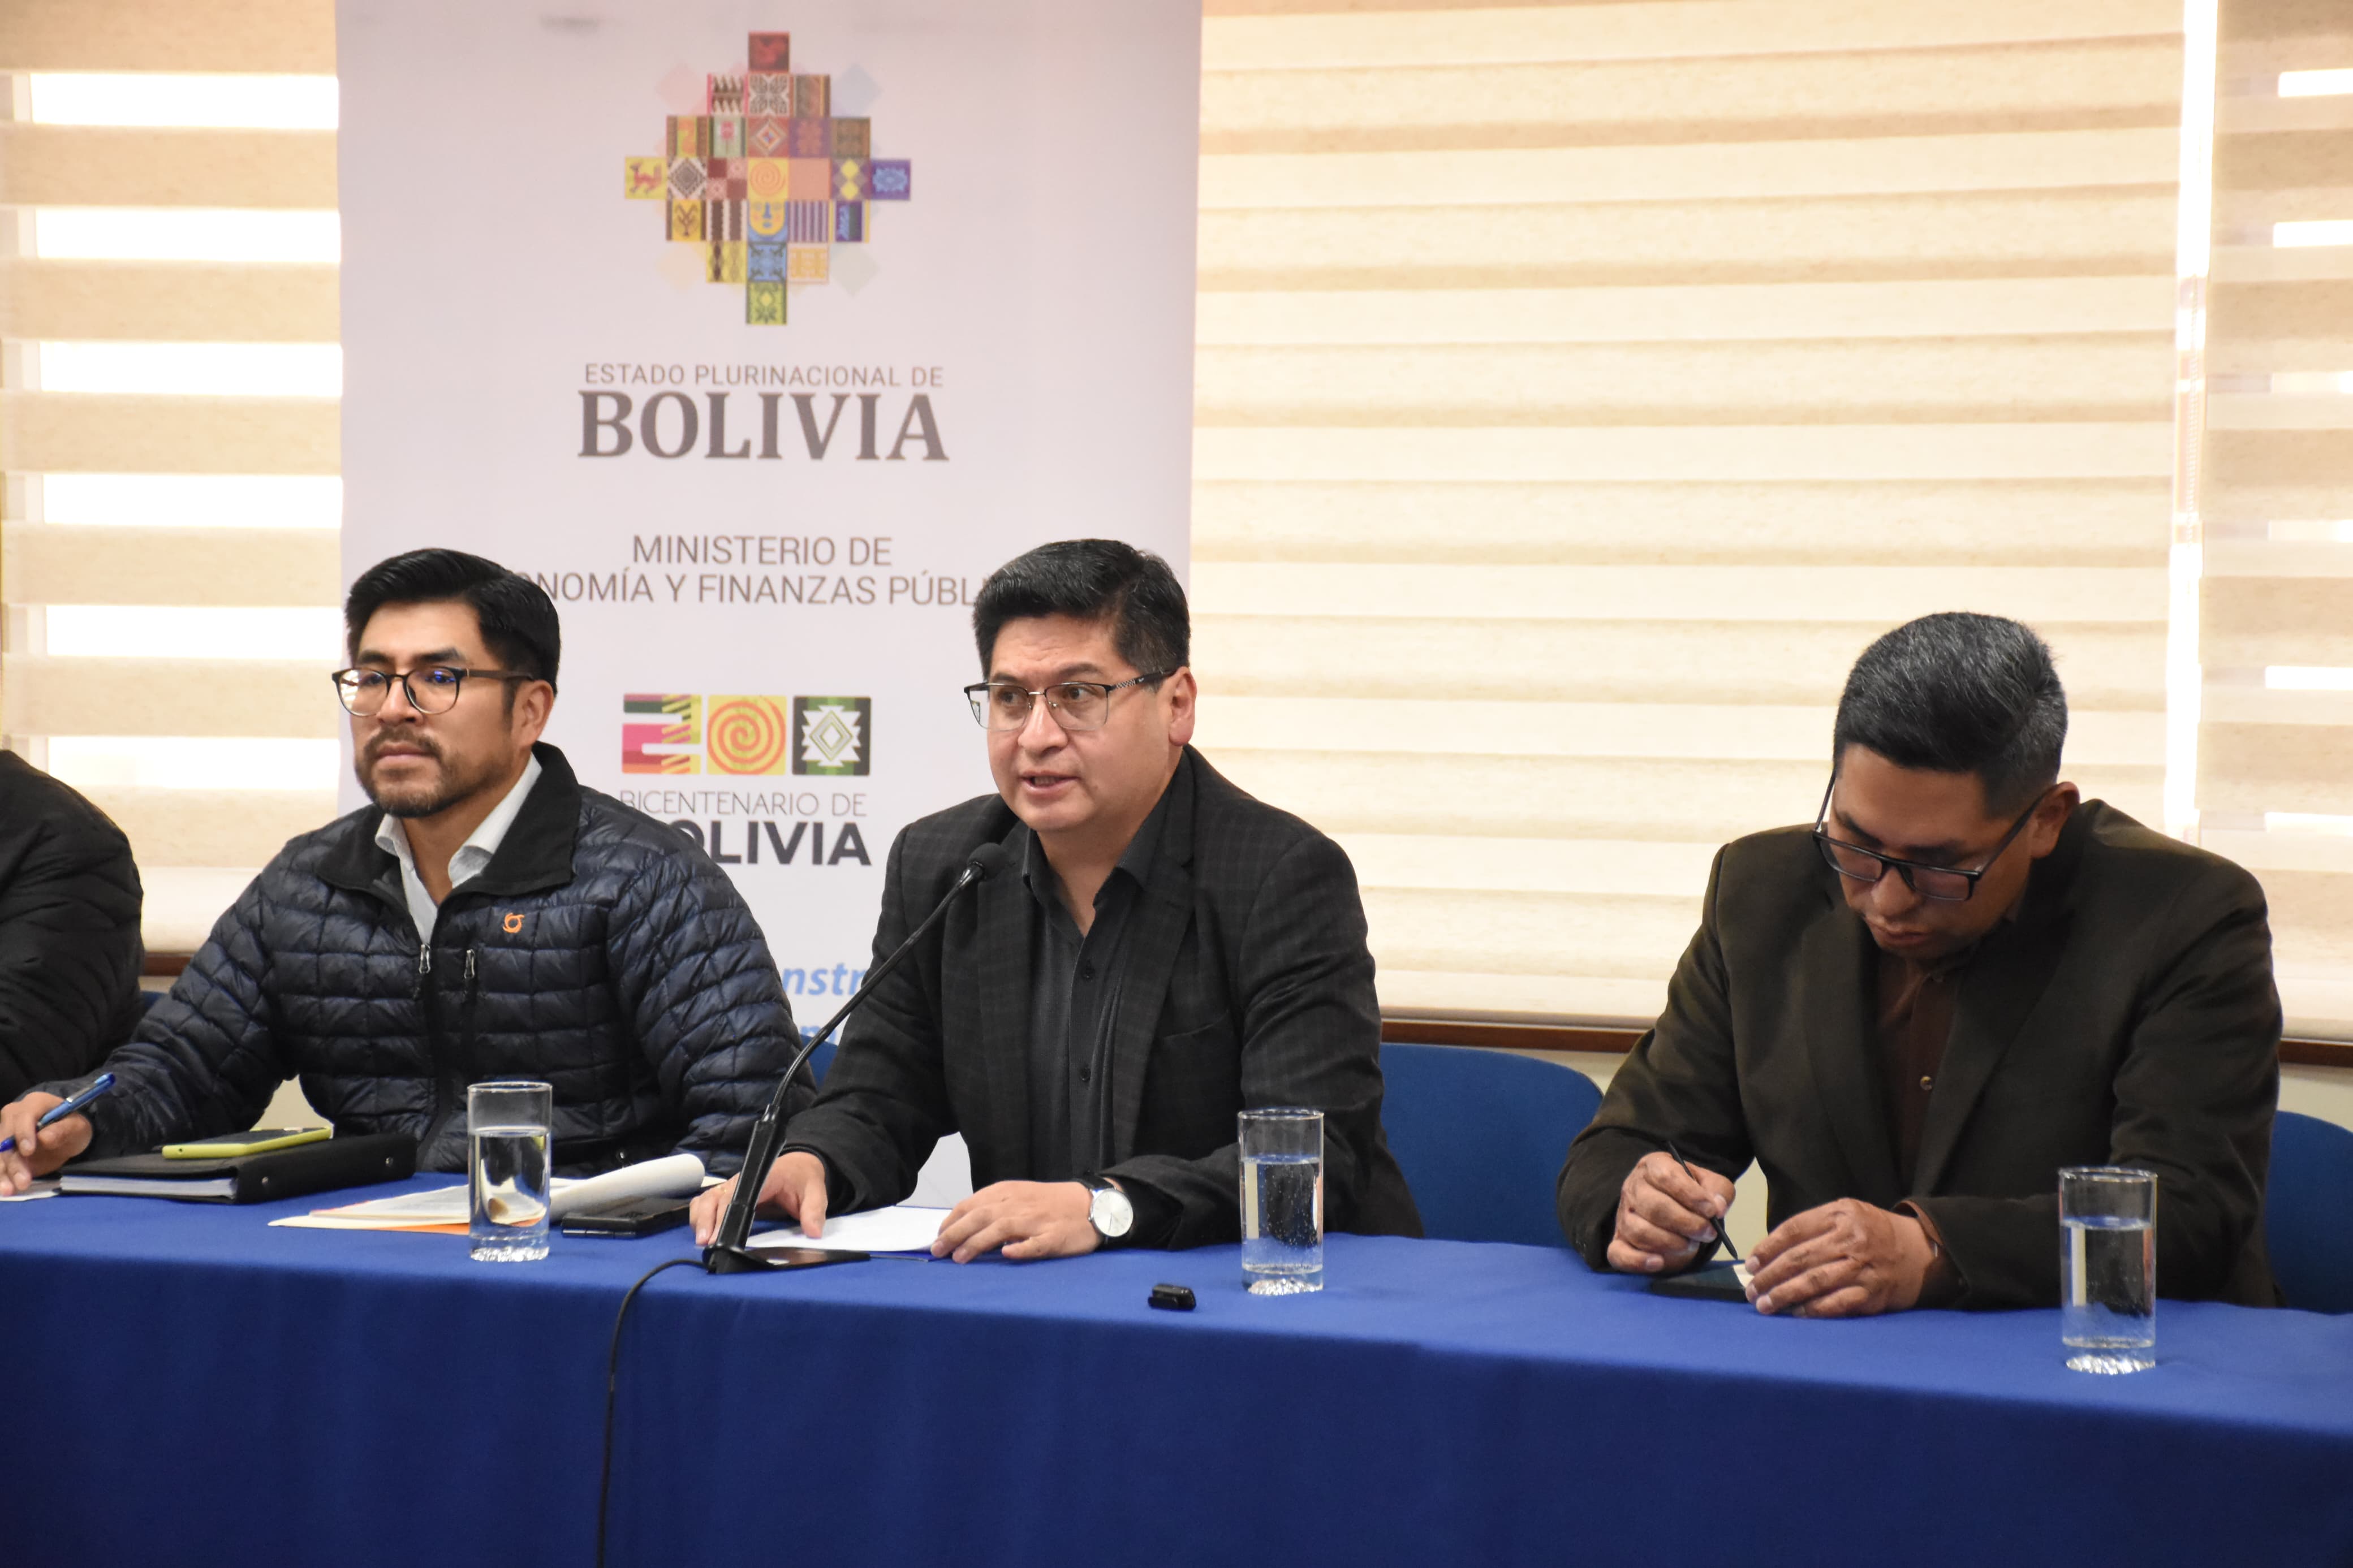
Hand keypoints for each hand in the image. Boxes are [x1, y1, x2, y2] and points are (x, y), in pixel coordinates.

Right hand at [0, 1095, 91, 1194]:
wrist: (66, 1134)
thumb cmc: (72, 1126)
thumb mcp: (77, 1127)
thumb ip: (63, 1130)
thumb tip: (45, 1137)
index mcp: (34, 1103)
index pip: (24, 1116)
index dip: (24, 1133)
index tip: (28, 1151)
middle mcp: (14, 1116)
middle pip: (7, 1139)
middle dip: (13, 1161)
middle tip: (24, 1181)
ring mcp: (5, 1132)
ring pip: (0, 1154)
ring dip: (3, 1173)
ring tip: (10, 1190)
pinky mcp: (3, 1150)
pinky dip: (1, 1177)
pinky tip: (5, 1189)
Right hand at [689, 1150, 828, 1246]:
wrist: (799, 1167)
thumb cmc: (803, 1179)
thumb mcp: (815, 1192)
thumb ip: (814, 1211)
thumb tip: (813, 1232)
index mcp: (761, 1177)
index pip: (737, 1195)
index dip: (724, 1215)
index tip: (717, 1236)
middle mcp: (742, 1180)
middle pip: (715, 1197)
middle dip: (706, 1220)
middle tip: (706, 1243)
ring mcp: (732, 1186)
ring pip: (706, 1199)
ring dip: (700, 1218)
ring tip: (701, 1240)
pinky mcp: (728, 1194)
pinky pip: (706, 1202)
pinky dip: (699, 1214)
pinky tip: (701, 1231)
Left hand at [930, 1180, 1099, 1263]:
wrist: (1092, 1204)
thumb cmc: (1051, 1203)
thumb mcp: (1019, 1196)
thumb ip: (993, 1208)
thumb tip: (961, 1227)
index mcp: (1008, 1192)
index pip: (972, 1204)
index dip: (951, 1221)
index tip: (938, 1237)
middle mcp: (1019, 1204)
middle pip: (981, 1216)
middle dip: (955, 1233)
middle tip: (938, 1251)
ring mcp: (1037, 1221)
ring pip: (1002, 1229)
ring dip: (978, 1242)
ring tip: (960, 1258)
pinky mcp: (1054, 1237)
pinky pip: (1035, 1244)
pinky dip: (1021, 1249)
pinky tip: (1007, 1255)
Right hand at [1608, 1150, 1736, 1274]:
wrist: (1673, 1208)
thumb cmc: (1689, 1195)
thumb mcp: (1709, 1184)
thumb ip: (1718, 1191)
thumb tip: (1717, 1207)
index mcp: (1654, 1166)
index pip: (1666, 1176)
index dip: (1690, 1194)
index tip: (1711, 1210)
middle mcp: (1633, 1188)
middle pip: (1653, 1206)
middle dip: (1685, 1223)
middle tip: (1707, 1233)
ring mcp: (1623, 1215)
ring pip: (1638, 1231)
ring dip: (1669, 1242)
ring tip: (1690, 1244)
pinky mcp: (1619, 1240)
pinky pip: (1619, 1254)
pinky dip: (1638, 1261)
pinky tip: (1658, 1262)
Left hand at [1743, 1198, 1933, 1317]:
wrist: (1918, 1251)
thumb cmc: (1872, 1233)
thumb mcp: (1845, 1214)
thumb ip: (1812, 1228)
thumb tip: (1770, 1252)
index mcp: (1840, 1215)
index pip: (1793, 1230)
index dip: (1767, 1248)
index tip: (1750, 1264)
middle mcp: (1851, 1239)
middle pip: (1799, 1258)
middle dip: (1770, 1276)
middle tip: (1752, 1290)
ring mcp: (1862, 1268)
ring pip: (1814, 1282)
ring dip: (1784, 1295)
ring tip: (1765, 1305)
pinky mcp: (1872, 1293)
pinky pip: (1836, 1304)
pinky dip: (1813, 1310)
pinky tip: (1796, 1314)